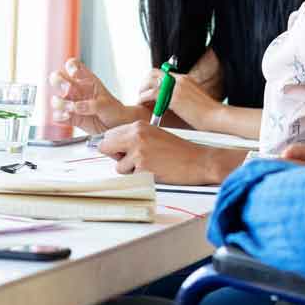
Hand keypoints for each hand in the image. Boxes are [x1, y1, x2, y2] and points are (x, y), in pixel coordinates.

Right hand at [49, 57, 130, 132]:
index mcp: (86, 80)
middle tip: (67, 87)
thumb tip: (75, 107)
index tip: (74, 73)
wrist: (116, 126)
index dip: (70, 66)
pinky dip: (59, 117)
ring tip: (70, 108)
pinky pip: (57, 116)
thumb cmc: (113, 110)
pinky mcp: (70, 118)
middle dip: (57, 80)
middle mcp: (75, 90)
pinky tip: (68, 117)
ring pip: (55, 100)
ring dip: (59, 103)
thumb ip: (92, 105)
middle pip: (57, 78)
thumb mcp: (106, 104)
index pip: (74, 66)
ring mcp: (71, 104)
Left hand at [97, 122, 224, 184]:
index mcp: (138, 126)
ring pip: (118, 166)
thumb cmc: (180, 151)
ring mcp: (139, 151)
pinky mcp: (143, 167)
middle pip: (105, 146)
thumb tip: (114, 147)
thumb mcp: (154, 135)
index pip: (109, 134)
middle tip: (131, 160)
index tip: (120, 151)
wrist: (199, 161)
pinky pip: (131, 177)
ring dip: (130, 170)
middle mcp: (136, 136)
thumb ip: (134, 138)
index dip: (114, 146)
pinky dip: (141, 178)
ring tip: (150, 166)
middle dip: (115, 156)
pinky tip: (155, 172)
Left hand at [137, 70, 216, 126]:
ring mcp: (177, 87)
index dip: (153, 80)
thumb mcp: (196, 102)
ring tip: (140, 100)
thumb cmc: (210, 116)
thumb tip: (176, 106)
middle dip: (144, 82)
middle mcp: (180, 80)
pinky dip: (144, 98)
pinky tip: (143, 104)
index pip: (164, 73)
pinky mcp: (174, 97)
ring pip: (150, 81)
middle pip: (154, 73)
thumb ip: (185, 99)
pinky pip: (152, 93)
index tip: (149, 90)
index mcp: (186, 80)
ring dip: (142, 90)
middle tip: (141, 94)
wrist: (218, 118)